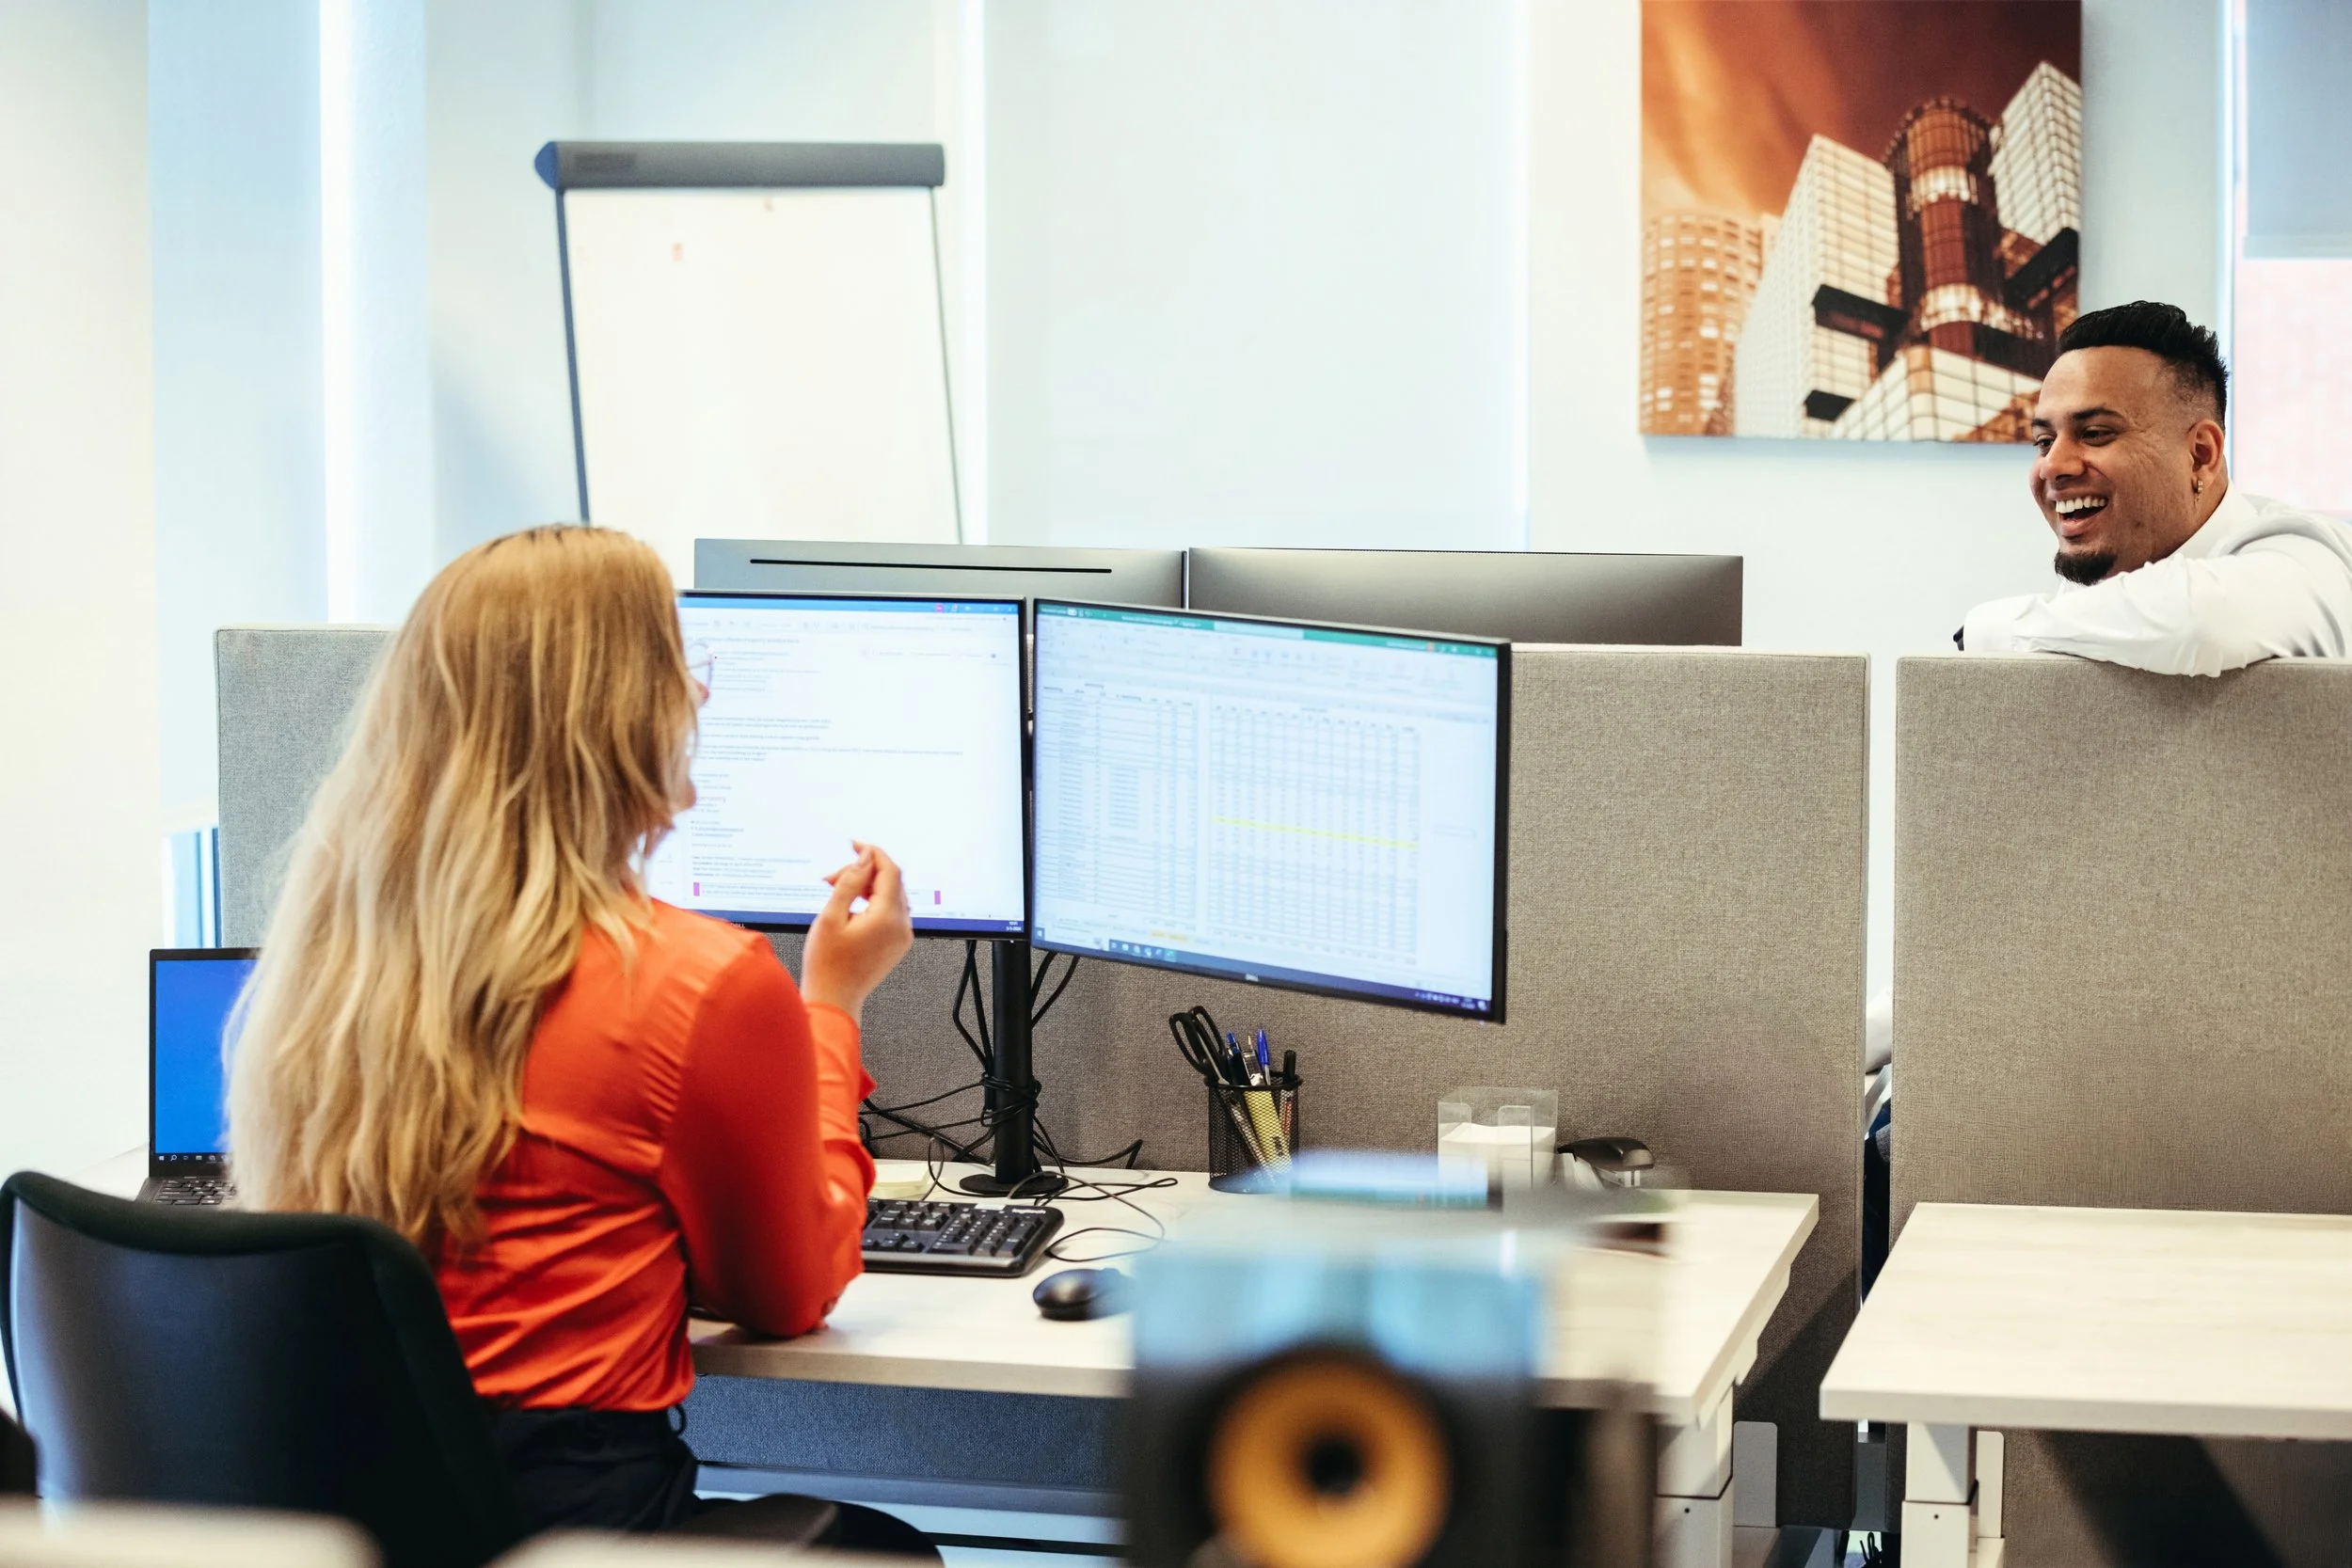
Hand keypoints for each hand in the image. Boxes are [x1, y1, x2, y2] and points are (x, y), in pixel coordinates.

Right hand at [800, 842, 913, 1024]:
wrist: (834, 999)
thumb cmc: (826, 964)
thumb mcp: (831, 916)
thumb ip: (850, 882)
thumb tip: (865, 858)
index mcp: (888, 918)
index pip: (889, 871)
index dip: (872, 853)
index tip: (854, 844)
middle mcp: (901, 926)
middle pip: (890, 882)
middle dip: (863, 872)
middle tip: (832, 878)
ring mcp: (902, 937)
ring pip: (890, 895)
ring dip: (866, 886)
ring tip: (835, 892)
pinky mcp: (897, 944)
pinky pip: (890, 911)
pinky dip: (872, 902)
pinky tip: (850, 906)